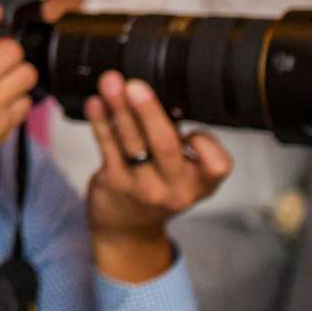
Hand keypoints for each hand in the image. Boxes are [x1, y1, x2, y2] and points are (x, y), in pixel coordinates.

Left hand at [82, 73, 231, 281]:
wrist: (128, 227)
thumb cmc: (160, 185)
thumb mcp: (183, 172)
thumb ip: (178, 139)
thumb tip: (154, 94)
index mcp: (201, 184)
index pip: (216, 164)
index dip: (205, 142)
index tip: (191, 128)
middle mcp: (175, 189)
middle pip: (165, 146)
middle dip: (149, 112)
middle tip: (136, 86)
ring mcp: (143, 188)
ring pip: (132, 142)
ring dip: (119, 109)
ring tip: (111, 83)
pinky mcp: (114, 183)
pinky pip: (107, 147)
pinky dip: (100, 122)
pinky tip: (95, 104)